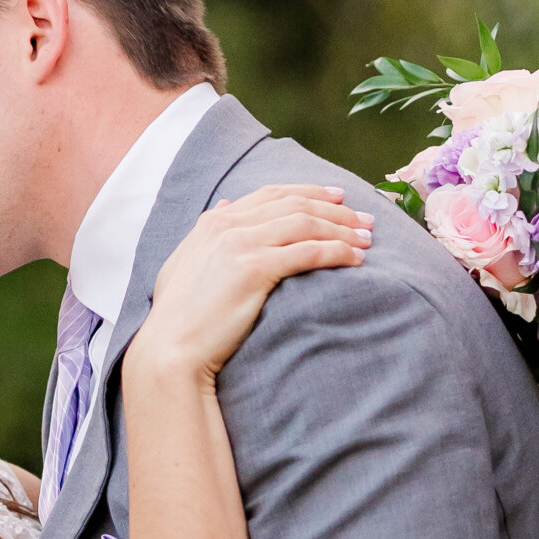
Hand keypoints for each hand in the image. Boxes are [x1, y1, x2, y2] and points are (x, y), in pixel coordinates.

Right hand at [134, 185, 372, 382]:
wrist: (171, 346)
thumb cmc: (178, 315)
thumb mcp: (185, 263)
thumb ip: (205, 232)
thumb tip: (222, 206)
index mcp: (214, 221)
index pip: (272, 194)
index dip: (310, 192)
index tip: (338, 198)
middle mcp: (228, 224)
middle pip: (295, 204)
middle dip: (336, 209)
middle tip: (365, 220)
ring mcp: (241, 244)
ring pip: (306, 224)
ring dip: (343, 229)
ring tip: (368, 240)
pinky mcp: (255, 269)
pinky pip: (309, 252)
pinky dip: (337, 252)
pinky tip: (355, 261)